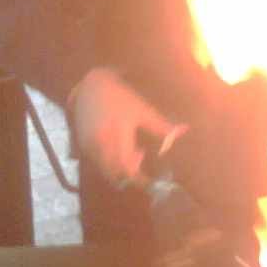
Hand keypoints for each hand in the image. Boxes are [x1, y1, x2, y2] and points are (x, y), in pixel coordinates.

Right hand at [67, 66, 172, 187]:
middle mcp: (98, 145)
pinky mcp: (81, 147)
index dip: (138, 177)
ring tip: (132, 150)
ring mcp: (87, 147)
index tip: (151, 179)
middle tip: (141, 157)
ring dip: (119, 170)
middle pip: (114, 174)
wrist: (91, 87)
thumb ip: (161, 125)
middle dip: (130, 174)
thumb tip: (184, 131)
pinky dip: (109, 164)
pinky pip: (96, 165)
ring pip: (104, 172)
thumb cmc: (120, 97)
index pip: (126, 168)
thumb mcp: (142, 109)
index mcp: (114, 136)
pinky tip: (119, 148)